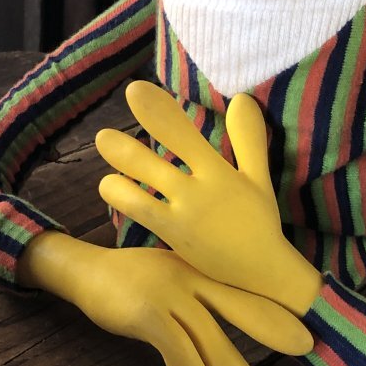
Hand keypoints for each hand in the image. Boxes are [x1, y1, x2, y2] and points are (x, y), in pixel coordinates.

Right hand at [20, 230, 310, 365]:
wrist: (82, 270)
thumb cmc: (128, 277)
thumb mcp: (172, 275)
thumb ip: (200, 292)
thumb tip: (227, 321)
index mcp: (200, 268)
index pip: (246, 286)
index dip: (276, 305)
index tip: (305, 323)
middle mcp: (191, 277)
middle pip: (241, 306)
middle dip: (274, 328)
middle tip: (304, 350)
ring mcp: (170, 295)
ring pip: (212, 341)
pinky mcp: (148, 315)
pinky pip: (181, 356)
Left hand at [96, 82, 321, 314]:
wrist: (263, 274)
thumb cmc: (259, 223)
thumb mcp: (258, 178)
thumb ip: (248, 139)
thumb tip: (243, 98)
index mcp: (218, 172)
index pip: (184, 134)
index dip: (159, 112)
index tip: (135, 91)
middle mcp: (198, 192)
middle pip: (155, 164)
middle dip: (126, 149)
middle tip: (102, 136)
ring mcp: (183, 216)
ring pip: (140, 192)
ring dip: (118, 176)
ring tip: (104, 160)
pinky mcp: (173, 236)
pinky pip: (141, 214)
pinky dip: (123, 198)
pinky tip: (111, 185)